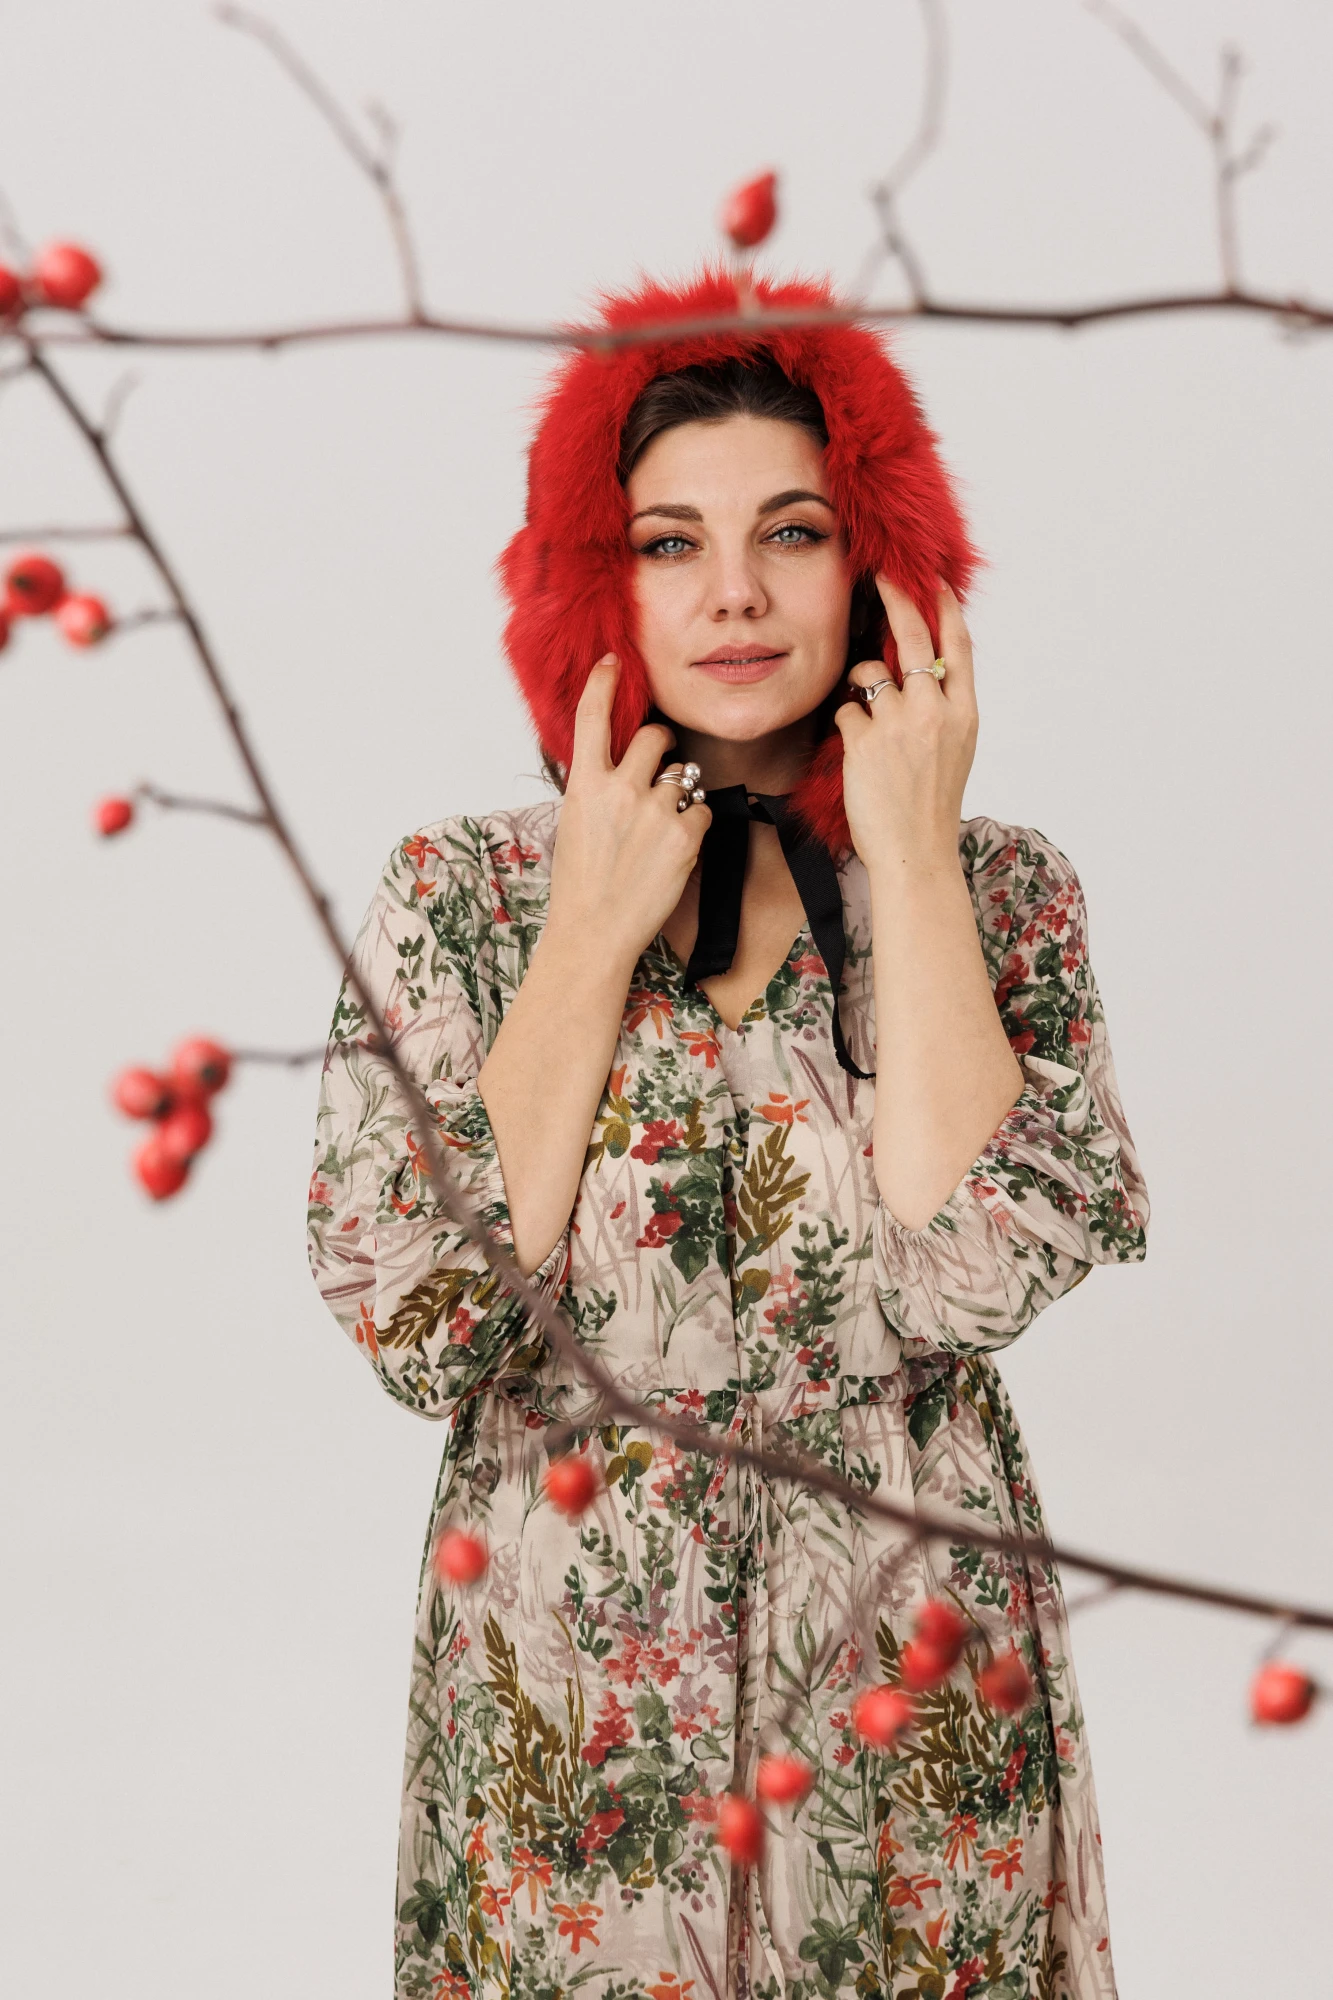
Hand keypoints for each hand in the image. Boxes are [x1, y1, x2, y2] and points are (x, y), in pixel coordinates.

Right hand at [545, 656, 712, 969]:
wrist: (594, 932)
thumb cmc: (581, 883)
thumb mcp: (576, 823)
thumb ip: (597, 788)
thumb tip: (621, 766)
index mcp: (584, 784)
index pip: (593, 718)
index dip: (605, 684)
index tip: (614, 662)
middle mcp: (619, 789)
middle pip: (657, 737)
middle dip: (663, 749)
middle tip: (658, 775)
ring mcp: (654, 810)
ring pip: (684, 776)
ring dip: (679, 795)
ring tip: (658, 831)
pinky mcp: (684, 834)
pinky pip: (702, 809)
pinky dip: (693, 825)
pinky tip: (673, 850)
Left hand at [834, 577, 976, 875]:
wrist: (915, 853)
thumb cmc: (931, 805)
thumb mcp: (955, 750)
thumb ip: (943, 708)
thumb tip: (923, 669)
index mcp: (964, 714)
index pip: (958, 647)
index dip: (947, 608)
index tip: (935, 581)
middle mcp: (935, 713)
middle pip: (914, 639)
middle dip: (897, 599)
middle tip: (882, 576)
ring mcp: (899, 725)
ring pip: (868, 674)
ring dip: (861, 685)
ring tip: (871, 722)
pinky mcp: (864, 741)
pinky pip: (846, 709)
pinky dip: (847, 723)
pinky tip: (858, 753)